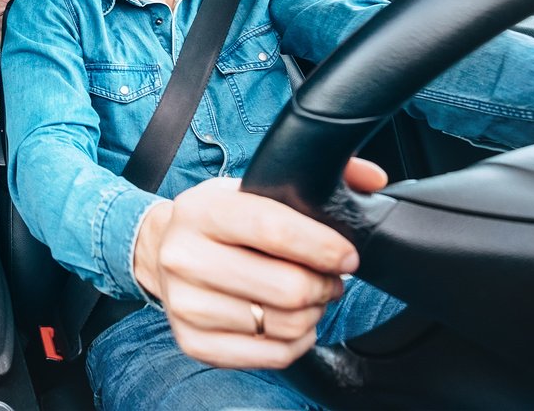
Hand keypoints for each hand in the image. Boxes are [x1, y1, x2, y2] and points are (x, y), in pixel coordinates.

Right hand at [131, 157, 383, 369]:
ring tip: (307, 297)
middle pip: (286, 288)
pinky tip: (290, 322)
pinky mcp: (193, 342)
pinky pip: (270, 355)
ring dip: (311, 314)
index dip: (324, 246)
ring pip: (283, 325)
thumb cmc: (218, 221)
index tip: (347, 255)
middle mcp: (183, 257)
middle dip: (324, 285)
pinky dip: (295, 342)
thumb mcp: (250, 186)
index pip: (274, 230)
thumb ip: (312, 176)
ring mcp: (185, 304)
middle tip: (328, 278)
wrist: (160, 251)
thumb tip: (372, 179)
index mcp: (199, 210)